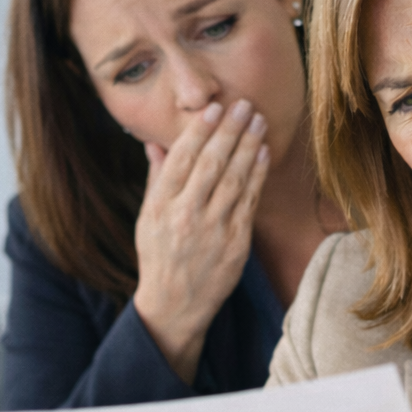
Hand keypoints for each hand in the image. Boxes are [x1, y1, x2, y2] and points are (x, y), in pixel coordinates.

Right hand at [132, 99, 269, 382]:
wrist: (175, 305)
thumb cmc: (159, 256)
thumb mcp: (148, 218)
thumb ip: (157, 179)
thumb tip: (156, 143)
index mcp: (161, 207)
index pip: (182, 159)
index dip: (200, 131)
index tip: (213, 109)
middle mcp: (187, 216)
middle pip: (211, 164)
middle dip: (229, 131)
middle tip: (243, 105)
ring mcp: (214, 230)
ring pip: (235, 179)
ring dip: (248, 146)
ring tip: (257, 121)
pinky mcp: (236, 244)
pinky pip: (249, 202)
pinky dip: (257, 175)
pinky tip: (262, 153)